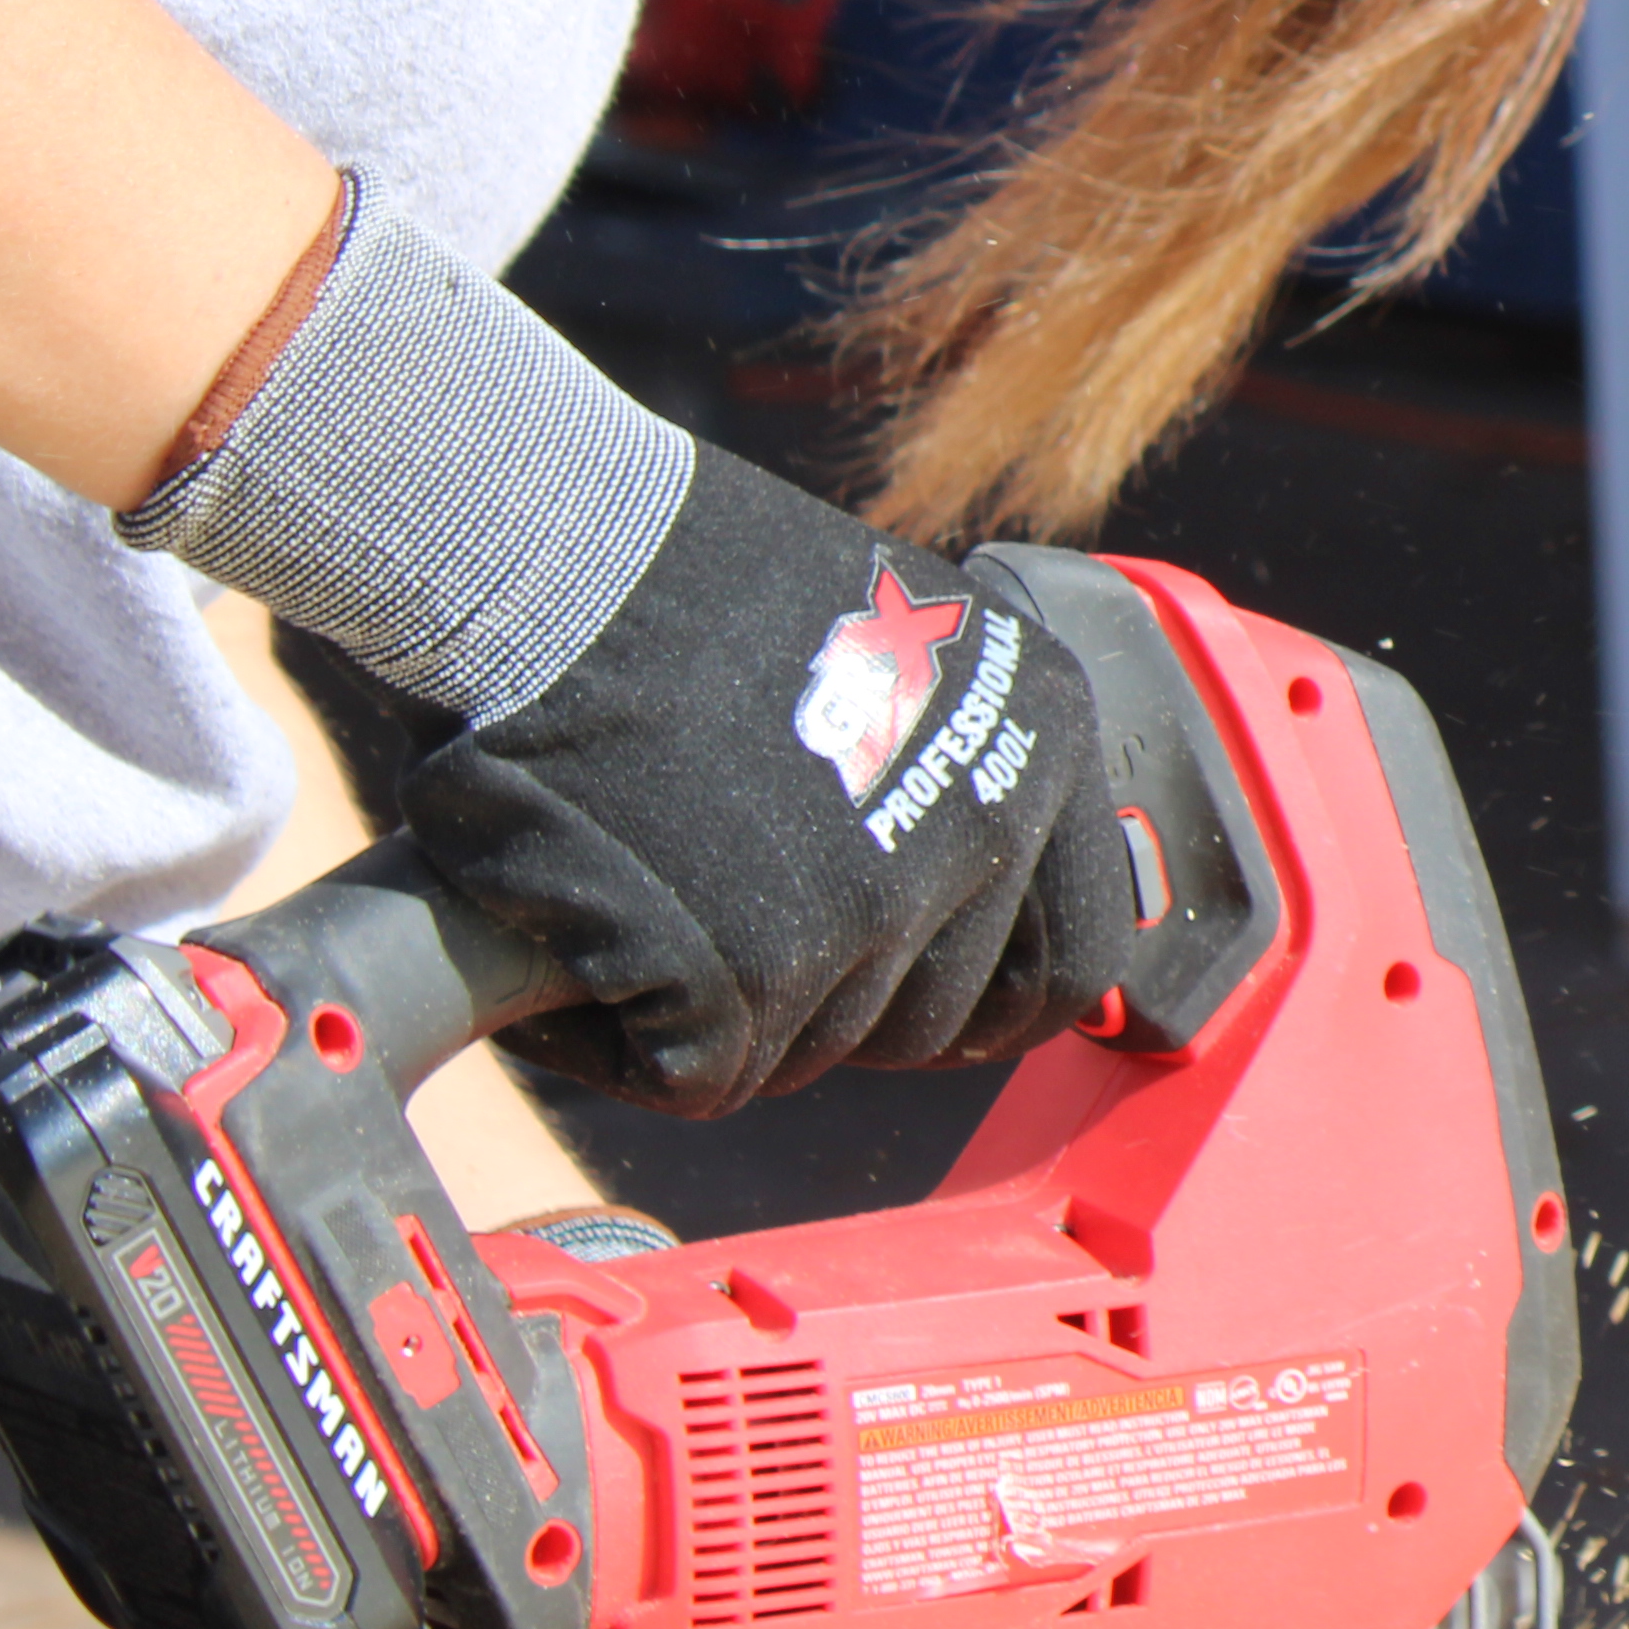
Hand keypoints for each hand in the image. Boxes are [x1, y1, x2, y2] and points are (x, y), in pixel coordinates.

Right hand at [406, 451, 1146, 1112]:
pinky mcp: (751, 969)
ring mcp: (876, 906)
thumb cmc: (681, 584)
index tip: (908, 993)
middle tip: (728, 922)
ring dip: (718, 1009)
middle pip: (933, 1019)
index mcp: (1043, 736)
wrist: (553, 556)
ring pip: (809, 1048)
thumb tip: (958, 896)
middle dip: (831, 1000)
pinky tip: (583, 937)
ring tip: (645, 891)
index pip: (1075, 957)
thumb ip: (947, 763)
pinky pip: (695, 1072)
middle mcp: (987, 825)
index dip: (982, 995)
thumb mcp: (896, 642)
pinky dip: (619, 1032)